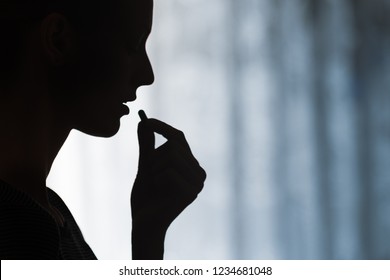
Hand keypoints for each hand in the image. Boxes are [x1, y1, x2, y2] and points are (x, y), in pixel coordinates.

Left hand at [131, 118, 205, 258]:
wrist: (144, 223)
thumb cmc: (146, 195)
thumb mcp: (145, 165)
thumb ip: (146, 145)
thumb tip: (142, 122)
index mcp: (190, 164)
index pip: (179, 137)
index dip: (162, 127)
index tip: (145, 121)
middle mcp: (198, 171)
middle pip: (174, 144)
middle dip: (153, 156)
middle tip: (149, 173)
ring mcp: (197, 183)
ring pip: (172, 155)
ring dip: (154, 168)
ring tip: (155, 183)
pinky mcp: (191, 193)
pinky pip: (169, 171)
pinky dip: (156, 179)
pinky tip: (159, 192)